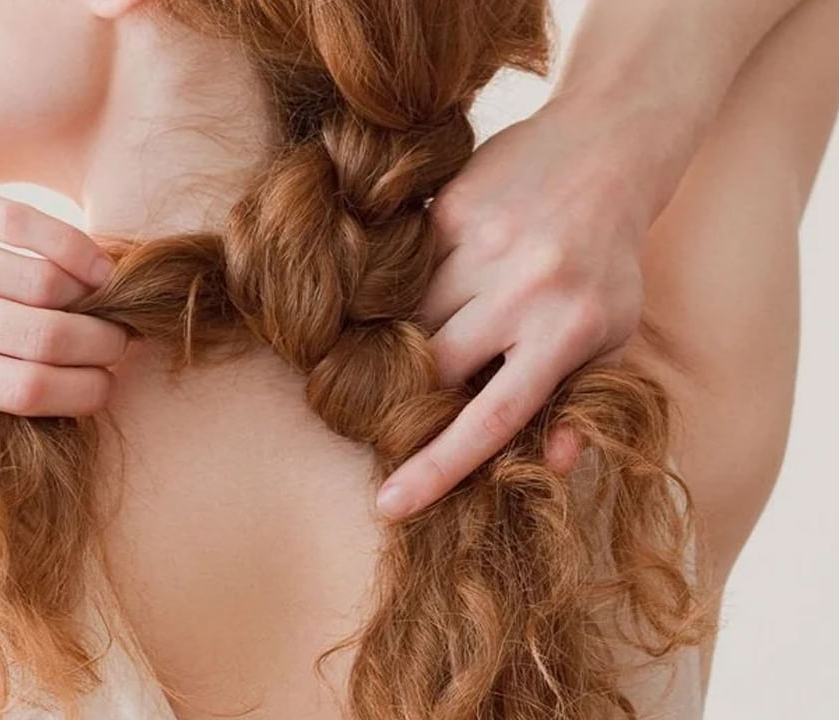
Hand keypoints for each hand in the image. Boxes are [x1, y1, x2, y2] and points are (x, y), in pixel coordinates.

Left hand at [0, 149, 125, 415]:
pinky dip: (70, 243)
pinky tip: (92, 257)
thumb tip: (42, 380)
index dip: (82, 392)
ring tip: (109, 299)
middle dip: (100, 347)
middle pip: (43, 339)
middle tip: (121, 344)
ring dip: (92, 295)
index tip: (106, 386)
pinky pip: (19, 221)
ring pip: (41, 280)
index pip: (24, 391)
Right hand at [376, 97, 678, 518]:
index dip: (437, 468)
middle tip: (409, 395)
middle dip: (413, 390)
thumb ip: (581, 400)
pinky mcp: (448, 211)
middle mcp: (522, 290)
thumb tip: (550, 465)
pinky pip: (402, 270)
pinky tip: (419, 283)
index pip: (493, 418)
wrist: (605, 148)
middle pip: (434, 367)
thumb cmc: (609, 259)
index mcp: (569, 332)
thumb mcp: (616, 334)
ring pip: (407, 318)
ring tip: (423, 331)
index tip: (389, 505)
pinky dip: (402, 289)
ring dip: (405, 337)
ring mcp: (481, 246)